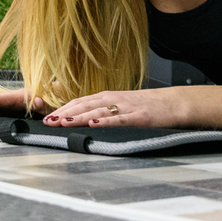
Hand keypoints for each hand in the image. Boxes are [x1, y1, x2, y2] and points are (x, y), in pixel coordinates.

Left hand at [41, 89, 182, 128]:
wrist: (174, 103)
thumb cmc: (147, 106)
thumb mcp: (121, 106)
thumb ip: (104, 111)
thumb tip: (83, 120)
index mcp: (108, 97)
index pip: (80, 101)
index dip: (63, 109)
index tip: (47, 117)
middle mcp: (114, 99)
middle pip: (85, 105)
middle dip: (65, 113)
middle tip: (48, 122)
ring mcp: (126, 107)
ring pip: (98, 111)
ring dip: (79, 117)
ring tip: (63, 122)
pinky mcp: (139, 116)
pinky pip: (120, 119)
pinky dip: (106, 121)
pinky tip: (94, 123)